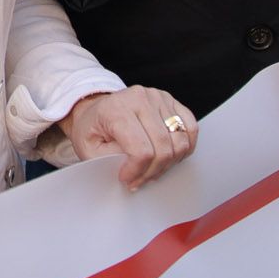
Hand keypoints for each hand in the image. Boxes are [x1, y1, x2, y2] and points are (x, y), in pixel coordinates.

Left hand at [60, 87, 198, 188]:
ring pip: (180, 141)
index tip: (127, 179)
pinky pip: (190, 128)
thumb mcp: (88, 148)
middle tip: (140, 180)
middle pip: (163, 148)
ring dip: (169, 163)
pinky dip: (185, 147)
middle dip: (153, 172)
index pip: (141, 150)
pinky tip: (169, 157)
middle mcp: (140, 98)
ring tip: (152, 169)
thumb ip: (109, 161)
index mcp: (116, 108)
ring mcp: (158, 97)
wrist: (95, 109)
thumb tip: (133, 170)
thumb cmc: (92, 129)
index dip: (137, 172)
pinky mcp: (171, 101)